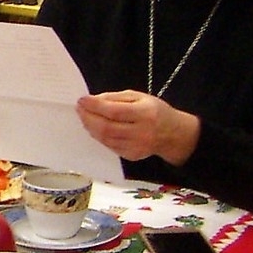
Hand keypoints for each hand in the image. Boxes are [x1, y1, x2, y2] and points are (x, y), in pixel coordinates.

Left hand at [76, 90, 200, 164]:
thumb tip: (92, 100)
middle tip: (79, 109)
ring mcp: (136, 147)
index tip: (82, 100)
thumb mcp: (139, 97)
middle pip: (107, 128)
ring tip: (84, 117)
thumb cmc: (154, 111)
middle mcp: (142, 133)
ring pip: (105, 139)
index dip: (95, 106)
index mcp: (146, 114)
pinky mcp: (131, 156)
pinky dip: (98, 136)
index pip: (115, 111)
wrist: (173, 134)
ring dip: (90, 127)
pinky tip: (95, 128)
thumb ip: (115, 98)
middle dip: (88, 117)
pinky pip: (109, 146)